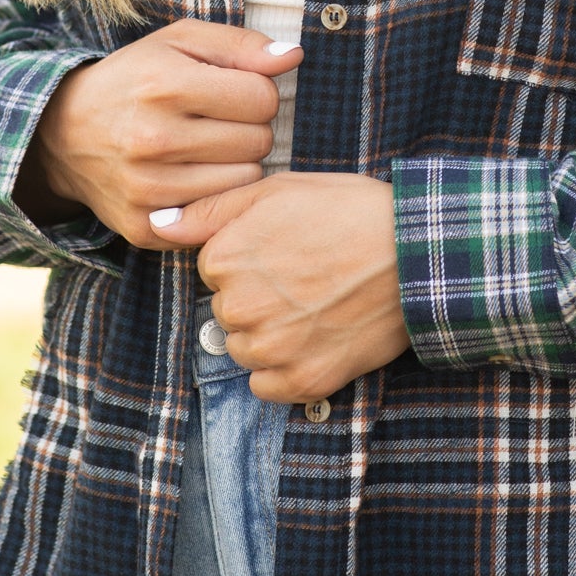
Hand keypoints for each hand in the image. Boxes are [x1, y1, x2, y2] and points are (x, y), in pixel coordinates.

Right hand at [14, 20, 301, 247]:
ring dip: (236, 165)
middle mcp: (153, 139)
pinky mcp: (145, 226)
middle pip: (259, 142)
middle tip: (215, 122)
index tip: (230, 92)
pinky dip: (215, 198)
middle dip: (246, 128)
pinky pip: (218, 217)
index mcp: (165, 85)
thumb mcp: (180, 42)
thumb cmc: (136, 79)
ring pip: (246, 183)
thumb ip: (241, 45)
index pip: (263, 98)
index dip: (254, 92)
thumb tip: (291, 57)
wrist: (62, 132)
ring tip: (204, 149)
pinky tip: (192, 178)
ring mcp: (147, 189)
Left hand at [150, 174, 408, 403]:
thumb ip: (210, 210)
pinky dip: (286, 369)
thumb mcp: (277, 190)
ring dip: (270, 334)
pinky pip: (266, 386)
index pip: (214, 270)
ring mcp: (271, 348)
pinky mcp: (302, 381)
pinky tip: (317, 337)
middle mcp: (239, 307)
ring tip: (315, 305)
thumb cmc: (350, 212)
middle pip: (226, 311)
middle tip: (306, 276)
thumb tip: (158, 223)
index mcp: (225, 258)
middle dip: (257, 297)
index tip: (286, 248)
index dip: (250, 257)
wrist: (417, 254)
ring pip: (244, 349)